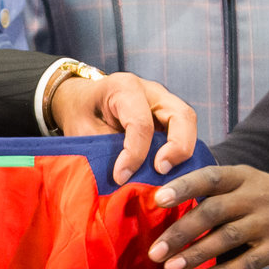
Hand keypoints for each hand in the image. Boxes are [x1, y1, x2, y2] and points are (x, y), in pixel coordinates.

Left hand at [50, 70, 197, 183]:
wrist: (81, 100)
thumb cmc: (81, 114)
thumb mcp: (84, 132)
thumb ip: (105, 151)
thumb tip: (125, 181)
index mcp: (125, 87)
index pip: (141, 123)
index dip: (134, 154)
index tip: (121, 177)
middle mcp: (151, 91)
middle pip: (182, 116)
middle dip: (177, 147)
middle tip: (160, 171)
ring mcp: (163, 102)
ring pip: (188, 123)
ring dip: (182, 151)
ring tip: (164, 174)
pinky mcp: (167, 116)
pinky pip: (183, 133)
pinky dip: (179, 153)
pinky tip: (167, 172)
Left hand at [145, 166, 268, 268]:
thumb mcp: (251, 183)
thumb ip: (218, 192)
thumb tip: (169, 207)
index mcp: (243, 177)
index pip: (209, 178)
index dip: (183, 188)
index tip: (157, 200)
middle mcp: (255, 197)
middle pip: (212, 212)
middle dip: (180, 232)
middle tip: (154, 251)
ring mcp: (268, 223)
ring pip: (226, 239)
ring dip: (195, 255)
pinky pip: (246, 264)